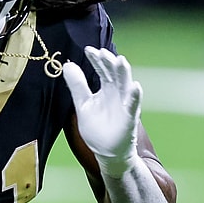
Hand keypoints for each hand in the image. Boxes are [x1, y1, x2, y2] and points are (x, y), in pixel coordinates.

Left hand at [63, 46, 142, 176]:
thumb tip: (67, 64)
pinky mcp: (129, 119)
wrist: (107, 152)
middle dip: (109, 62)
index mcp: (106, 89)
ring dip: (123, 73)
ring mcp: (125, 105)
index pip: (102, 70)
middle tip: (102, 52)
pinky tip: (135, 86)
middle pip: (114, 74)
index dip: (96, 60)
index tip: (88, 50)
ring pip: (125, 86)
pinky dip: (134, 96)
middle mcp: (117, 93)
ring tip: (120, 60)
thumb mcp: (83, 104)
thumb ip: (77, 86)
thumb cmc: (98, 127)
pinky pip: (133, 106)